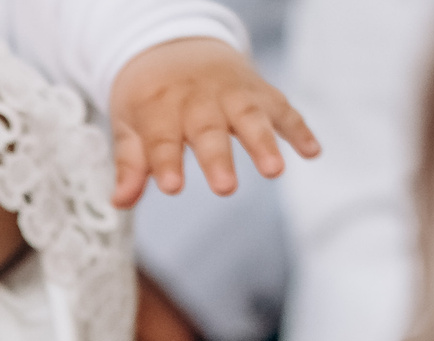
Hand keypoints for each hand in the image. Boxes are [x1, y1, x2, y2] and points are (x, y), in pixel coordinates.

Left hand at [110, 38, 318, 206]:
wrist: (176, 45)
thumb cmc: (149, 96)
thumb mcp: (128, 123)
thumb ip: (129, 163)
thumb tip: (120, 202)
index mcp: (159, 106)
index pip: (162, 138)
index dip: (166, 161)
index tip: (172, 186)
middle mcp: (199, 98)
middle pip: (209, 130)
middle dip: (218, 158)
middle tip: (226, 188)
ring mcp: (233, 93)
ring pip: (250, 117)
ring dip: (264, 143)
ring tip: (275, 171)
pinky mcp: (260, 92)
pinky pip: (283, 109)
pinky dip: (299, 129)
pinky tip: (313, 152)